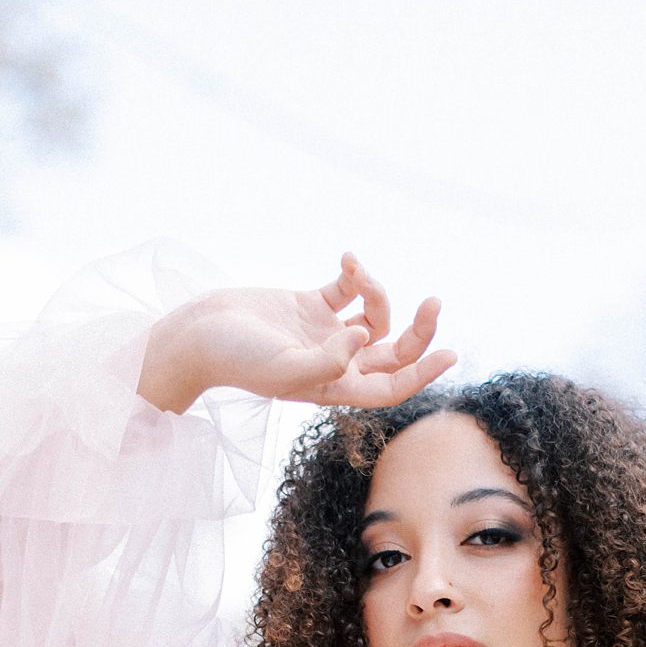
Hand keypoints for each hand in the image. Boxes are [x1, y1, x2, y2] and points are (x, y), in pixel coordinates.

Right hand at [136, 251, 457, 414]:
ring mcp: (323, 335)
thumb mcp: (283, 370)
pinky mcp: (309, 307)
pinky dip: (354, 273)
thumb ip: (327, 360)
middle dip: (417, 331)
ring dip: (376, 291)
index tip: (449, 354)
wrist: (196, 335)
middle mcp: (335, 363)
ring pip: (373, 317)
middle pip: (392, 353)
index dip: (422, 374)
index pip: (390, 387)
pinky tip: (347, 259)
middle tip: (434, 303)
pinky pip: (346, 291)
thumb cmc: (236, 360)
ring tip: (356, 272)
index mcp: (334, 388)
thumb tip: (363, 340)